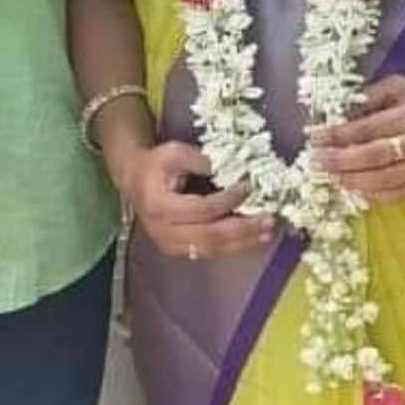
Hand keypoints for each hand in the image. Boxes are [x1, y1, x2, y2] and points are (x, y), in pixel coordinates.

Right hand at [123, 140, 275, 260]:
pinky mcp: (180, 252)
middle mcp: (164, 232)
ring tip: (268, 233)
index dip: (228, 200)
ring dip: (244, 243)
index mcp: (160, 206)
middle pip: (210, 236)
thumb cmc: (156, 165)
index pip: (202, 209)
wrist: (135, 182)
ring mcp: (171, 246)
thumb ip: (198, 159)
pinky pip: (210, 253)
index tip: (249, 187)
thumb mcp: (173, 152)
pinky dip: (234, 247)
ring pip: (213, 250)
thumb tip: (231, 169)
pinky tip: (252, 239)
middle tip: (270, 221)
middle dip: (243, 229)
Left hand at [309, 75, 404, 203]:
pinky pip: (400, 194)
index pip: (366, 128)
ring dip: (353, 181)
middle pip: (372, 157)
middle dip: (340, 160)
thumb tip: (340, 112)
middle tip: (315, 162)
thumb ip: (371, 96)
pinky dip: (376, 195)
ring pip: (385, 180)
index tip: (314, 137)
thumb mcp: (400, 86)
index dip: (338, 135)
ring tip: (331, 178)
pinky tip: (356, 191)